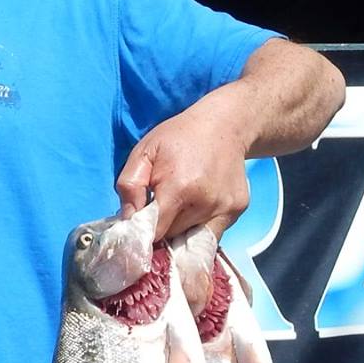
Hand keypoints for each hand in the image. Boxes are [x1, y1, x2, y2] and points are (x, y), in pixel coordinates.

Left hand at [114, 86, 253, 243]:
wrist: (225, 125)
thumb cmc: (179, 137)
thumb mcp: (145, 151)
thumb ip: (129, 185)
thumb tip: (127, 218)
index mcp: (179, 188)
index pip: (155, 232)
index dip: (144, 233)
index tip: (139, 227)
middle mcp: (205, 203)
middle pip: (173, 237)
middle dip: (162, 228)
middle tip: (160, 208)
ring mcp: (225, 208)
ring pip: (192, 237)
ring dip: (181, 229)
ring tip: (180, 205)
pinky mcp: (237, 210)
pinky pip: (212, 232)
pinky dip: (200, 225)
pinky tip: (199, 204)